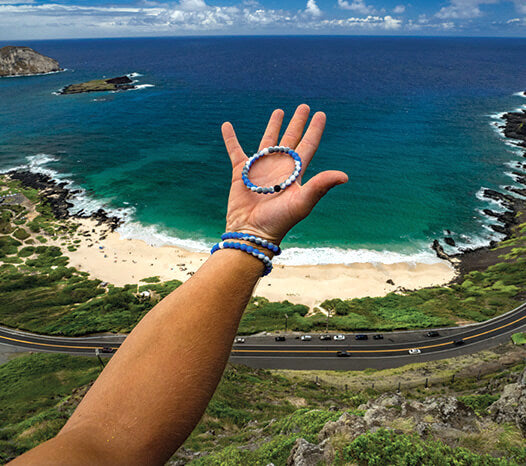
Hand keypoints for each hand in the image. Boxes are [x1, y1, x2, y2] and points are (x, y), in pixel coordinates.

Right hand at [221, 104, 347, 244]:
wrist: (252, 232)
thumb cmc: (279, 221)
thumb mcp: (302, 203)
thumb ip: (320, 186)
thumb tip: (345, 176)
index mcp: (294, 173)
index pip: (308, 145)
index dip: (314, 130)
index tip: (321, 114)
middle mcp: (279, 168)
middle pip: (290, 139)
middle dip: (297, 123)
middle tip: (303, 106)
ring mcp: (260, 169)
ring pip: (267, 141)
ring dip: (273, 126)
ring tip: (279, 111)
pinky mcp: (240, 173)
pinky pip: (235, 151)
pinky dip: (230, 138)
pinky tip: (227, 125)